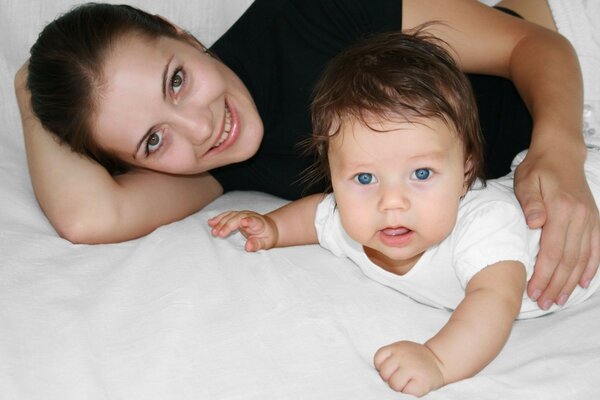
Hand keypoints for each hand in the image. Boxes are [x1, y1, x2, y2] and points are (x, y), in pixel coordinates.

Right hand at [208, 210, 277, 251]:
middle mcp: (249, 216)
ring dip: (221, 222)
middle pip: (237, 218)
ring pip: (230, 216)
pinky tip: (210, 222)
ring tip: (213, 231)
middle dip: (228, 225)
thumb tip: (247, 247)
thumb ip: (257, 244)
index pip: (253, 220)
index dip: (248, 221)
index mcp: (258, 223)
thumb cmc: (266, 237)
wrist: (268, 228)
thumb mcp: (265, 243)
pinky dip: (218, 219)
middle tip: (219, 234)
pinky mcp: (236, 216)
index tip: (243, 222)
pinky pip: (226, 216)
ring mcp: (242, 214)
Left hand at [373, 341, 444, 396]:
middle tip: (401, 375)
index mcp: (397, 348)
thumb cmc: (415, 359)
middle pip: (384, 373)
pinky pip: (406, 392)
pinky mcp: (421, 383)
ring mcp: (413, 369)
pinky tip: (415, 384)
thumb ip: (389, 358)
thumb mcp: (400, 350)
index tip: (392, 368)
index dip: (382, 367)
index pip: (378, 359)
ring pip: (393, 385)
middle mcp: (404, 356)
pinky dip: (409, 391)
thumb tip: (378, 377)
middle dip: (390, 378)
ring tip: (408, 380)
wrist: (439, 361)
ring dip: (399, 386)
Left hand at [514, 149, 599, 308]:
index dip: (543, 275)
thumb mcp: (526, 181)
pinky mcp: (595, 220)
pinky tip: (584, 283)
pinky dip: (591, 267)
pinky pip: (596, 248)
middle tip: (544, 303)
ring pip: (582, 259)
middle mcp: (580, 217)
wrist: (561, 153)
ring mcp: (590, 219)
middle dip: (555, 285)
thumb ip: (530, 203)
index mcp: (562, 210)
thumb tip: (534, 223)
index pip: (552, 252)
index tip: (532, 291)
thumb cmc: (538, 169)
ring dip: (571, 282)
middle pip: (568, 260)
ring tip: (560, 299)